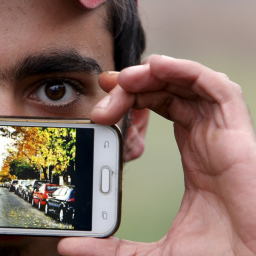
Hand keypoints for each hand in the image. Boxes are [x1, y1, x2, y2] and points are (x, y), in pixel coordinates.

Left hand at [58, 55, 255, 254]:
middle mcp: (207, 140)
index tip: (101, 101)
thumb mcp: (152, 252)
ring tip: (122, 79)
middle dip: (133, 85)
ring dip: (154, 73)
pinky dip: (188, 71)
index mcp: (194, 157)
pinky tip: (158, 67)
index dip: (131, 98)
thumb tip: (68, 246)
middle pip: (168, 93)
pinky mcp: (237, 136)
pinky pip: (217, 90)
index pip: (160, 110)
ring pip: (189, 84)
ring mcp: (223, 136)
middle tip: (103, 89)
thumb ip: (110, 248)